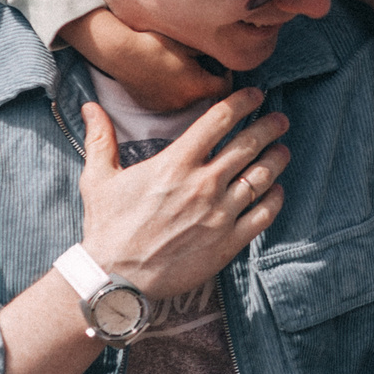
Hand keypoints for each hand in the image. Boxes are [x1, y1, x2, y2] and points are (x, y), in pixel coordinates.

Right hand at [61, 7, 233, 109]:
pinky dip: (173, 92)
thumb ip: (212, 52)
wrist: (120, 52)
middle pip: (208, 97)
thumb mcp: (190, 43)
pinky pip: (170, 101)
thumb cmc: (156, 43)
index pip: (226, 88)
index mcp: (198, 87)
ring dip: (190, 89)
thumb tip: (226, 54)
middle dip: (209, 83)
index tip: (224, 66)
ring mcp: (167, 107)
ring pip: (189, 100)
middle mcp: (185, 102)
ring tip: (182, 70)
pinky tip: (164, 76)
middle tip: (205, 66)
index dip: (228, 76)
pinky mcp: (152, 106)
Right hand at [74, 90, 289, 300]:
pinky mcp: (228, 242)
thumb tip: (90, 106)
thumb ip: (100, 139)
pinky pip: (263, 215)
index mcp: (175, 163)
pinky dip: (275, 199)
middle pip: (248, 144)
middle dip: (268, 127)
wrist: (115, 278)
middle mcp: (203, 184)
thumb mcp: (98, 178)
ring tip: (283, 150)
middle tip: (280, 119)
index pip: (218, 120)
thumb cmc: (106, 227)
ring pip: (261, 177)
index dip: (242, 102)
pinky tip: (277, 190)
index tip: (255, 95)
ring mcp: (219, 214)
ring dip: (276, 159)